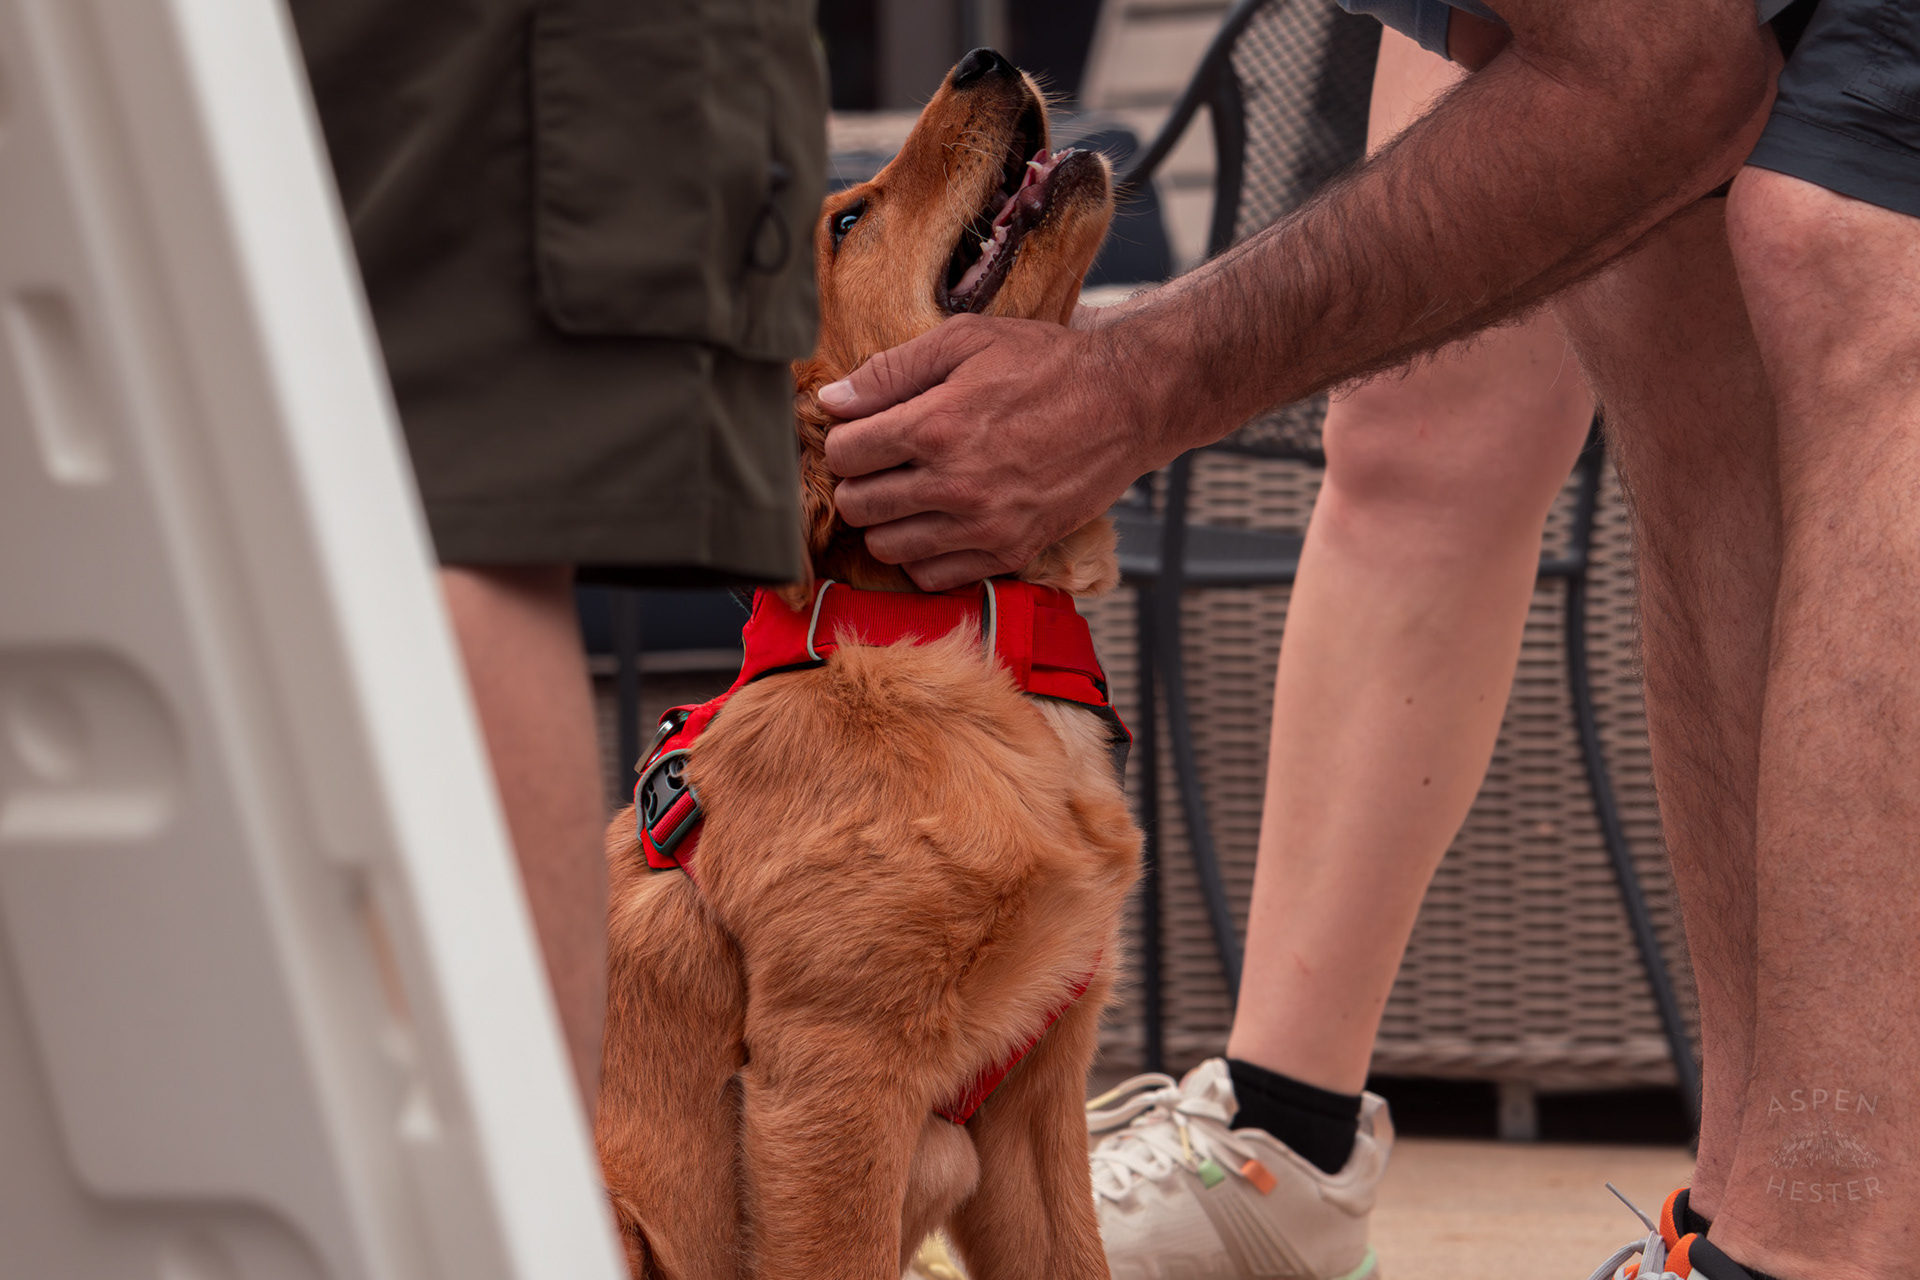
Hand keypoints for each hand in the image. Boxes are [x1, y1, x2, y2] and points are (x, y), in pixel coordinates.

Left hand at [819, 313, 1163, 590]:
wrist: (1126, 403)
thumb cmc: (1047, 364)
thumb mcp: (966, 340)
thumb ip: (891, 370)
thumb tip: (832, 402)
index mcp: (936, 426)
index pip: (844, 454)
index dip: (844, 440)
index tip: (863, 433)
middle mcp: (955, 484)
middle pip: (856, 505)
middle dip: (859, 481)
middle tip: (882, 464)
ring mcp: (983, 526)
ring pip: (886, 547)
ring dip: (886, 521)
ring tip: (909, 494)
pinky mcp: (1009, 552)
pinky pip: (933, 577)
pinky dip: (923, 555)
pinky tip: (938, 523)